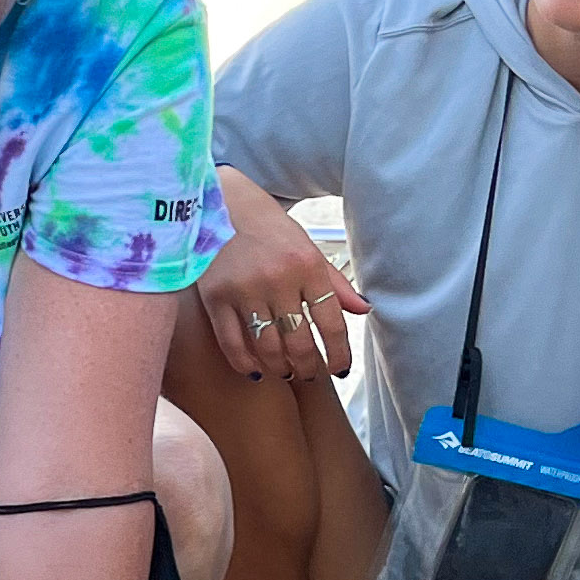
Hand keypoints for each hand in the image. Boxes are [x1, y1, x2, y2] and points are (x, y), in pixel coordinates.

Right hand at [195, 176, 364, 380]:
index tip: (340, 369)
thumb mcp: (308, 248)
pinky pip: (232, 343)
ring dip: (280, 368)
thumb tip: (363, 310)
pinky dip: (245, 363)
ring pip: (268, 347)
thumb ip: (335, 283)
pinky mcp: (215, 297)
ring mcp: (245, 290)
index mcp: (307, 265)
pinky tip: (255, 370)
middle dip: (309, 366)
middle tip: (310, 374)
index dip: (339, 353)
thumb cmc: (269, 230)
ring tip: (285, 372)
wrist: (220, 204)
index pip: (331, 322)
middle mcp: (278, 279)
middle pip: (300, 342)